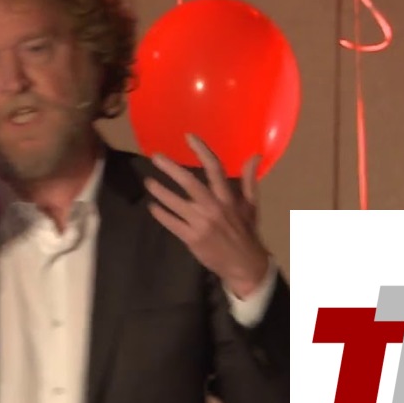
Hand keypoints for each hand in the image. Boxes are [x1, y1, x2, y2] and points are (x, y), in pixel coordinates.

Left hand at [144, 134, 269, 297]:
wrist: (244, 265)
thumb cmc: (246, 232)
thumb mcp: (251, 205)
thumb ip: (249, 180)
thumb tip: (254, 156)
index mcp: (228, 198)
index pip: (215, 168)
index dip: (202, 150)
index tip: (188, 137)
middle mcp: (214, 207)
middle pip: (190, 182)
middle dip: (171, 168)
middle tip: (155, 157)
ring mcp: (201, 223)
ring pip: (175, 203)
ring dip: (160, 191)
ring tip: (148, 182)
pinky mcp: (191, 238)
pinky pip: (171, 223)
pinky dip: (161, 214)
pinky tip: (152, 207)